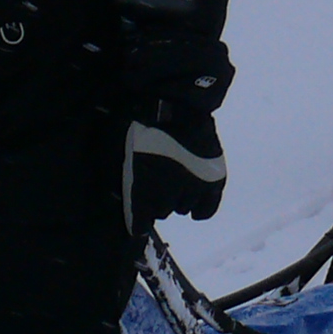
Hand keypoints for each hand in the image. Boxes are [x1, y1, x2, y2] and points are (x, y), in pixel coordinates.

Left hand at [124, 108, 225, 226]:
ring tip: (175, 182)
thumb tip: (121, 199)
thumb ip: (123, 181)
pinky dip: (200, 210)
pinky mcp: (211, 181)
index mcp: (143, 192)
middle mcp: (168, 196)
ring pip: (182, 208)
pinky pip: (207, 209)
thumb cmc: (143, 128)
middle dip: (157, 202)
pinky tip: (195, 206)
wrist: (175, 109)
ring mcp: (192, 189)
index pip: (140, 223)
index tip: (138, 223)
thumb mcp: (122, 154)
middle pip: (161, 213)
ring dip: (177, 199)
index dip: (138, 224)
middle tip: (156, 185)